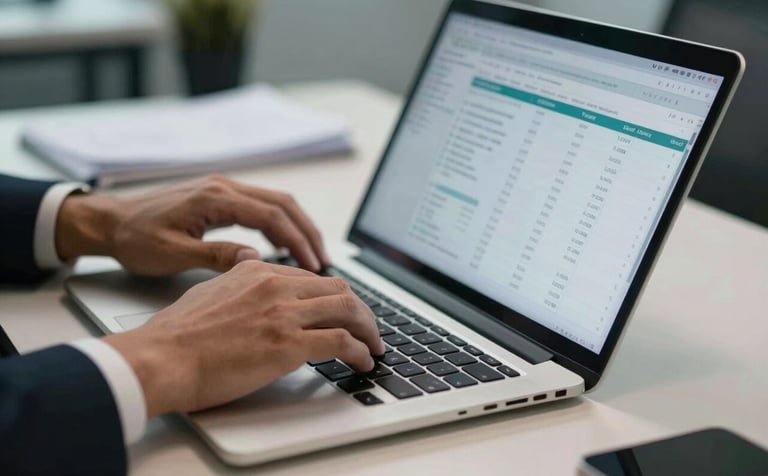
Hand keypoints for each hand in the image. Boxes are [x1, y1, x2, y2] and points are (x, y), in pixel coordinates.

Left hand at [55, 175, 329, 273]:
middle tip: (324, 262)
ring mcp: (223, 189)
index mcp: (214, 198)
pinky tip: (284, 247)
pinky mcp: (220, 197)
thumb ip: (215, 255)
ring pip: (276, 203)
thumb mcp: (172, 254)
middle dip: (307, 232)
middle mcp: (224, 187)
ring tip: (311, 257)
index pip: (271, 216)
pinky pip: (261, 207)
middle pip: (283, 204)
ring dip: (297, 228)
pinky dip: (280, 226)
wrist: (110, 221)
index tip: (314, 265)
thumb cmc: (135, 238)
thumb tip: (255, 261)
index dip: (297, 241)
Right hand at [104, 260, 384, 417]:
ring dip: (368, 330)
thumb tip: (249, 268)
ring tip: (373, 346)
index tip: (341, 311)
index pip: (312, 278)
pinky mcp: (288, 344)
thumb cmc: (176, 334)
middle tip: (366, 328)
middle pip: (338, 289)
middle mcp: (275, 285)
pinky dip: (360, 351)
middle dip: (359, 310)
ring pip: (348, 310)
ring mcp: (283, 313)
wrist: (160, 358)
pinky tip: (362, 361)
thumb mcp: (209, 289)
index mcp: (257, 270)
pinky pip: (341, 342)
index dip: (333, 296)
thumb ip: (235, 277)